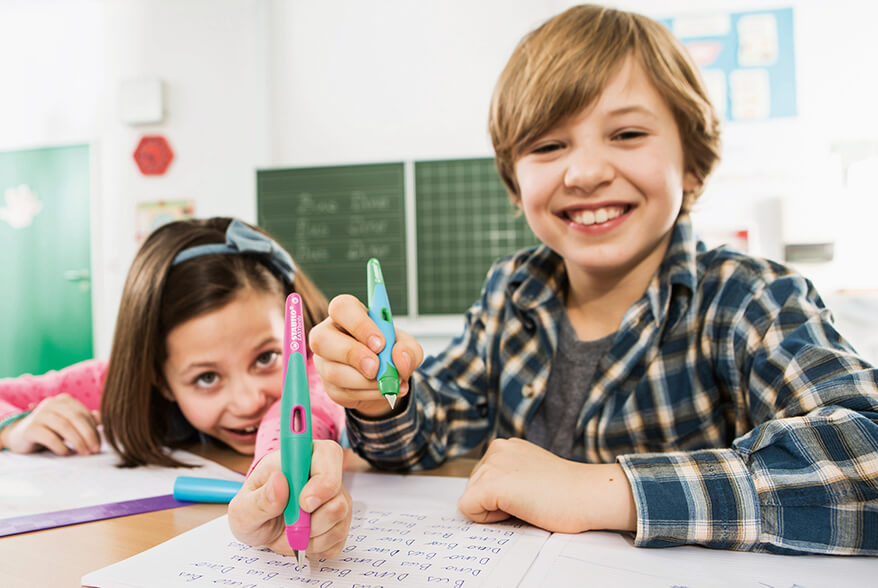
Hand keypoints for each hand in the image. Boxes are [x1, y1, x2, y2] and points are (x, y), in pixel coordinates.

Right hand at [0, 394, 100, 455]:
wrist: (21, 435)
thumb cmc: (51, 429)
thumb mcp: (69, 423)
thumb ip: (85, 420)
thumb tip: (106, 421)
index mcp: (65, 400)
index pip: (84, 413)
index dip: (95, 429)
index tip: (99, 444)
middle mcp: (52, 403)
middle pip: (76, 418)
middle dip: (89, 435)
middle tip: (94, 450)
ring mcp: (40, 414)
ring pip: (64, 427)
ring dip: (77, 442)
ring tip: (83, 452)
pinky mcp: (31, 428)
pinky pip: (50, 437)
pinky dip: (61, 447)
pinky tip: (66, 453)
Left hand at [228, 440, 351, 558]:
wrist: (262, 527)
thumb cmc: (255, 508)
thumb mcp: (243, 509)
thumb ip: (258, 499)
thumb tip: (279, 482)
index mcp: (302, 456)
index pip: (328, 455)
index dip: (322, 481)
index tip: (304, 504)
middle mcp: (326, 474)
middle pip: (338, 496)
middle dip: (313, 519)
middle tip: (289, 525)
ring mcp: (338, 497)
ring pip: (338, 519)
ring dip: (310, 534)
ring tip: (290, 531)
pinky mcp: (341, 522)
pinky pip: (338, 539)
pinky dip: (316, 546)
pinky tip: (302, 537)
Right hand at [310, 294, 423, 417]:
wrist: (386, 377)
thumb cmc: (390, 350)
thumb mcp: (406, 345)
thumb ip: (408, 349)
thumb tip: (400, 359)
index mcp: (347, 314)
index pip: (342, 308)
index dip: (359, 325)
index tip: (380, 343)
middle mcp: (328, 334)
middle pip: (322, 339)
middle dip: (353, 355)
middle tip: (377, 368)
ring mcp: (324, 362)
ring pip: (334, 372)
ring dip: (367, 382)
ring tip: (390, 381)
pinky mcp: (329, 386)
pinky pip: (343, 392)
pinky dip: (369, 394)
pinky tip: (383, 389)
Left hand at [457, 438, 636, 532]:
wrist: (587, 494)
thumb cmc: (567, 492)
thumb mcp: (531, 473)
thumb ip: (510, 476)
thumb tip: (489, 497)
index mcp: (506, 446)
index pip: (482, 479)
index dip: (500, 496)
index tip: (528, 494)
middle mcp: (496, 449)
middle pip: (473, 488)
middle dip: (494, 502)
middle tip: (529, 500)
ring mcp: (492, 465)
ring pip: (471, 499)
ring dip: (494, 510)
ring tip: (527, 503)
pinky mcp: (490, 484)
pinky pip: (469, 510)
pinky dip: (488, 519)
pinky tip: (518, 509)